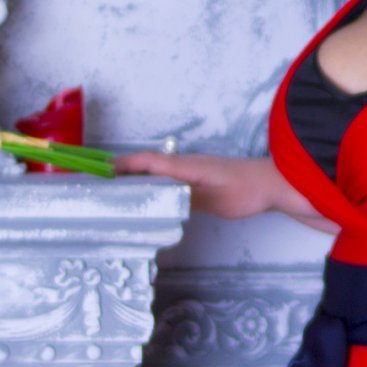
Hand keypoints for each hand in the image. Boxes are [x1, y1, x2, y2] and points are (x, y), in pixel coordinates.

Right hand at [112, 150, 274, 218]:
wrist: (271, 186)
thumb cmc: (245, 189)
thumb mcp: (213, 196)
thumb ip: (185, 194)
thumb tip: (155, 194)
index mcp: (183, 166)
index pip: (146, 162)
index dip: (122, 166)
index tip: (99, 173)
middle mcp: (182, 167)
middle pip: (144, 167)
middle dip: (119, 174)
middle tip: (95, 186)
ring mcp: (188, 176)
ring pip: (153, 176)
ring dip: (132, 182)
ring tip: (110, 196)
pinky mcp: (195, 185)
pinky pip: (165, 185)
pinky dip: (149, 190)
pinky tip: (143, 204)